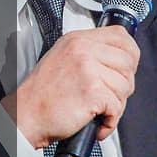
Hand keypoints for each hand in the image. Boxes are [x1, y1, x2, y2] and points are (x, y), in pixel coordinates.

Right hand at [1, 25, 139, 148]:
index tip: (127, 68)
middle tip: (112, 95)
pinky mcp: (93, 91)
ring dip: (117, 104)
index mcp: (78, 40)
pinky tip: (99, 122)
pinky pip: (117, 106)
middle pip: (129, 61)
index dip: (130, 54)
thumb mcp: (63, 57)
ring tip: (101, 110)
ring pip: (126, 85)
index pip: (121, 35)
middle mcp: (84, 50)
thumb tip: (119, 59)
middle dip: (125, 83)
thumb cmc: (43, 93)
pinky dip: (111, 121)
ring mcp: (89, 69)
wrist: (26, 114)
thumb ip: (89, 53)